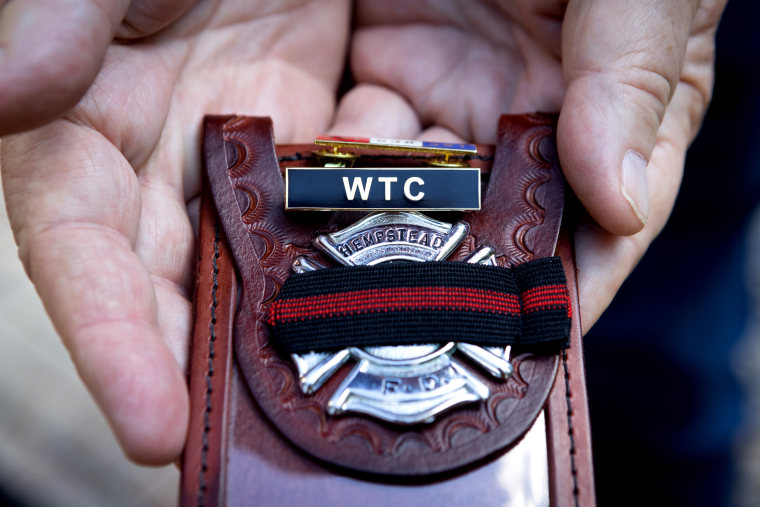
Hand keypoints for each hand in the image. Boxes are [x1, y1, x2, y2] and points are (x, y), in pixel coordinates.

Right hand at [0, 0, 349, 462]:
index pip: (81, 250)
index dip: (108, 338)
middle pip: (179, 288)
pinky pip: (339, 208)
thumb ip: (59, 15)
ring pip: (266, 263)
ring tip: (342, 392)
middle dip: (211, 369)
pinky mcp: (312, 133)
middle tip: (264, 449)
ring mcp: (246, 152)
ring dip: (297, 327)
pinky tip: (398, 287)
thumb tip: (11, 91)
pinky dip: (362, 249)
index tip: (150, 428)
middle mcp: (165, 158)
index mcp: (88, 123)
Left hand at [330, 0, 726, 329]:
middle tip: (420, 348)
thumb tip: (624, 199)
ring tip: (353, 303)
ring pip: (421, 200)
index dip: (567, 287)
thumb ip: (637, 67)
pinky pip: (358, 144)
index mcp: (605, 103)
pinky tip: (308, 224)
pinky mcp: (382, 67)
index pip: (597, 221)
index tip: (530, 353)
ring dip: (389, 249)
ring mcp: (449, 97)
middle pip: (497, 229)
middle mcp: (525, 116)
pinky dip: (337, 184)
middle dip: (463, 290)